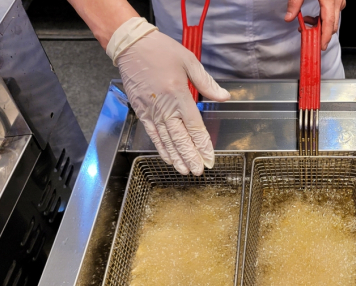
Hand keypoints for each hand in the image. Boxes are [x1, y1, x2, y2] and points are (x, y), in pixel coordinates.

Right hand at [108, 19, 229, 174]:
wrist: (131, 45)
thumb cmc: (160, 50)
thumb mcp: (189, 62)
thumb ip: (207, 83)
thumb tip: (224, 97)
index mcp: (179, 94)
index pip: (194, 126)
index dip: (202, 145)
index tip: (209, 157)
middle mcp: (165, 106)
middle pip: (180, 138)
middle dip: (191, 156)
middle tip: (199, 171)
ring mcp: (151, 110)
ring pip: (166, 140)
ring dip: (177, 157)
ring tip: (185, 170)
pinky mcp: (141, 111)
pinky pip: (152, 134)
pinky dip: (161, 147)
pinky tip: (168, 158)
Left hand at [285, 0, 346, 49]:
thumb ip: (295, 3)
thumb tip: (289, 17)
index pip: (329, 23)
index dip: (325, 37)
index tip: (321, 46)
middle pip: (333, 23)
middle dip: (322, 32)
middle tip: (308, 34)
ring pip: (335, 18)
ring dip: (322, 24)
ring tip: (308, 21)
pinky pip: (334, 10)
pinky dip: (325, 16)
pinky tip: (316, 13)